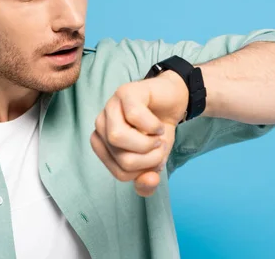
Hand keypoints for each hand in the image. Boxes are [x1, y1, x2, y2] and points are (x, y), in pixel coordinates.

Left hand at [90, 70, 187, 196]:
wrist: (173, 102)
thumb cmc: (158, 132)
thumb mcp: (155, 162)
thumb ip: (147, 181)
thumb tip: (148, 181)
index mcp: (103, 143)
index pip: (120, 173)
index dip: (144, 171)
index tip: (153, 157)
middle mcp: (101, 124)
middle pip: (121, 158)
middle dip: (149, 159)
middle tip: (159, 146)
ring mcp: (110, 106)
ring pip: (117, 137)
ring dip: (148, 143)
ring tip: (158, 137)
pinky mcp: (125, 92)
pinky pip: (134, 116)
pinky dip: (153, 125)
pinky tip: (157, 124)